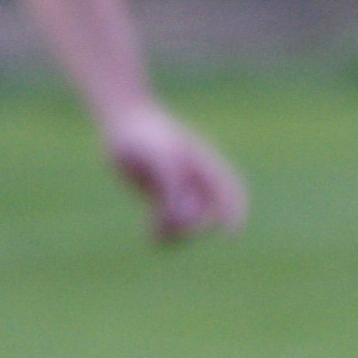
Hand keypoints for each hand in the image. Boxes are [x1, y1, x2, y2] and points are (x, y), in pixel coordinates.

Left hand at [102, 101, 246, 242]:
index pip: (232, 193)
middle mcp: (197, 180)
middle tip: (166, 224)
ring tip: (153, 233)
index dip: (235, 215)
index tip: (228, 236)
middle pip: (207, 215)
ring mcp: (180, 191)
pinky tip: (149, 236)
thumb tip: (181, 214)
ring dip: (175, 234)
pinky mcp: (161, 199)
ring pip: (188, 224)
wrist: (121, 121)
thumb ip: (172, 183)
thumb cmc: (142, 134)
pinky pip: (169, 225)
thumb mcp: (158, 156)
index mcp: (205, 165)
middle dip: (192, 226)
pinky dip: (163, 234)